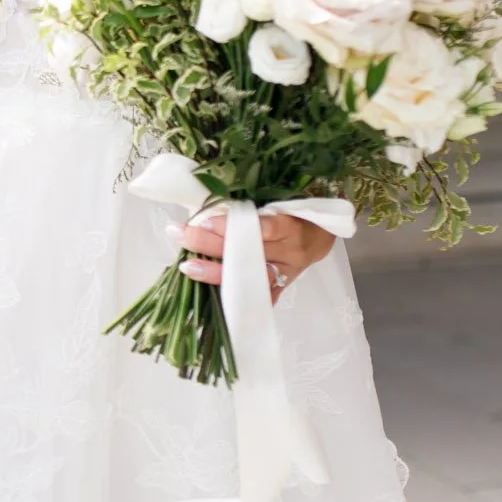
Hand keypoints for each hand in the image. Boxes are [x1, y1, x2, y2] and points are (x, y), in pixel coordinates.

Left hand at [176, 210, 333, 303]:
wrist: (321, 235)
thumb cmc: (295, 212)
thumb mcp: (282, 203)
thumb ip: (251, 209)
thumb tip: (205, 208)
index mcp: (291, 225)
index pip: (259, 226)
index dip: (231, 226)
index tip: (203, 221)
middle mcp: (290, 252)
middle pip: (248, 251)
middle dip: (210, 244)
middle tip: (181, 235)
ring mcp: (286, 273)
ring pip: (249, 276)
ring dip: (215, 272)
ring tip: (187, 267)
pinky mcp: (282, 288)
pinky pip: (258, 297)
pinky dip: (236, 297)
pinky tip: (209, 298)